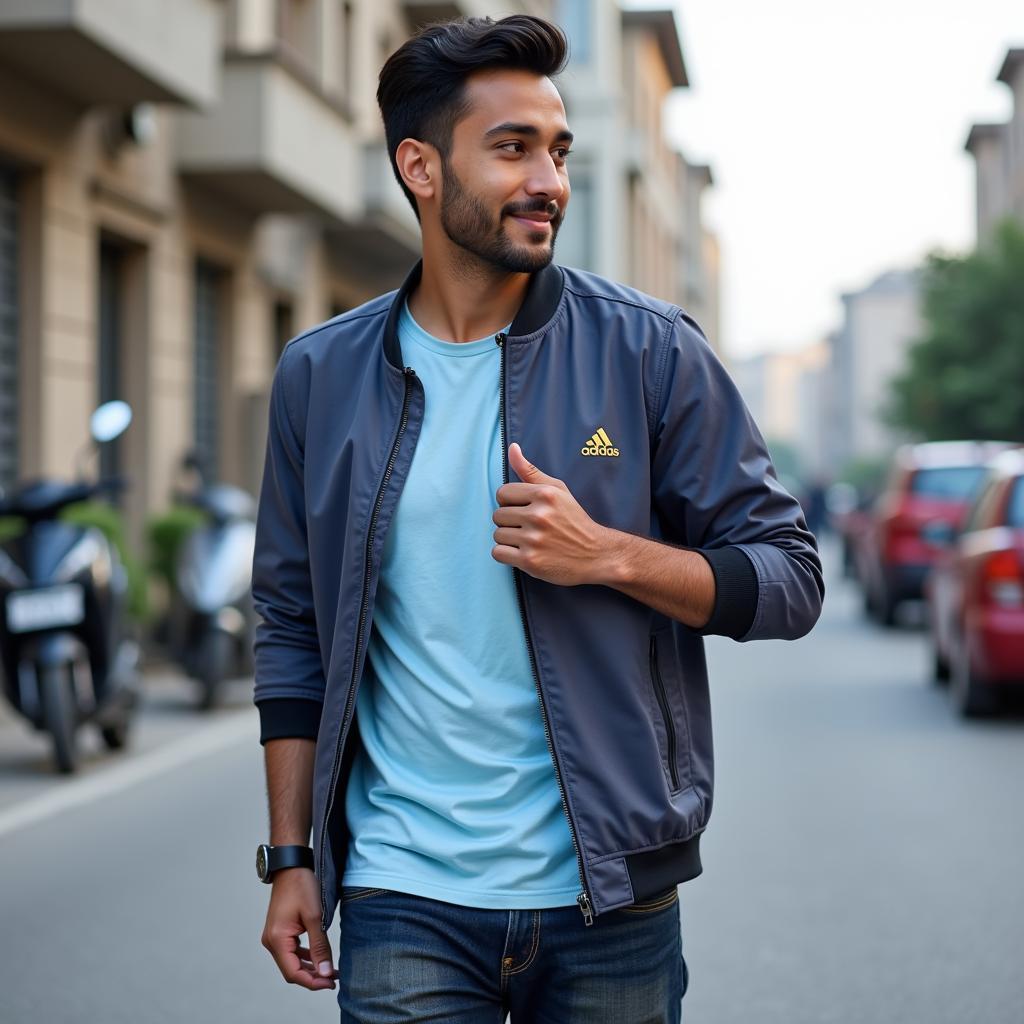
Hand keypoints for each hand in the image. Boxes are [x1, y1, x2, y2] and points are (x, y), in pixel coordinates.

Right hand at [261, 868, 337, 990]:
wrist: (291, 866)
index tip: (331, 983)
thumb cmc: (301, 886)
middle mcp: (271, 942)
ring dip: (310, 967)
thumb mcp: (315, 917)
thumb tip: (325, 972)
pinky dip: (305, 957)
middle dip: (313, 976)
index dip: (313, 982)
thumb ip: (319, 946)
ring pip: (292, 962)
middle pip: (292, 970)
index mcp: (277, 940)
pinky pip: (291, 951)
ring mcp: (274, 937)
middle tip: (334, 978)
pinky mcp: (279, 932)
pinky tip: (319, 957)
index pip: (293, 972)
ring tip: (331, 971)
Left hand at [492, 443, 610, 585]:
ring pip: (497, 535)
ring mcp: (534, 539)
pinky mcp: (530, 561)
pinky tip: (524, 553)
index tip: (524, 510)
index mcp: (545, 495)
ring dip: (509, 540)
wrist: (596, 554)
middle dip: (510, 522)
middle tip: (529, 528)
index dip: (510, 503)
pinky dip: (507, 555)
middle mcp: (539, 515)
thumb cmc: (574, 521)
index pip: (502, 493)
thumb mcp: (558, 491)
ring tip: (529, 541)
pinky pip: (498, 553)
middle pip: (498, 515)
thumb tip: (512, 448)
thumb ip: (531, 471)